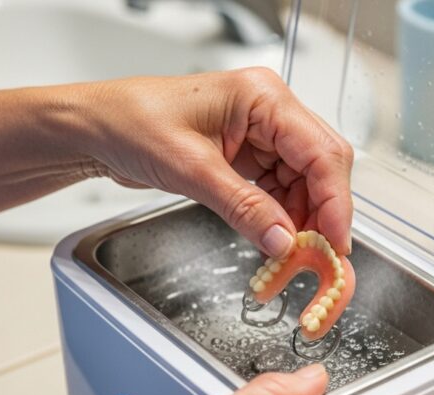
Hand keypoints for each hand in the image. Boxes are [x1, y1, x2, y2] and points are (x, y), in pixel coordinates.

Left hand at [65, 68, 354, 257]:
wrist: (98, 128)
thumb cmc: (132, 122)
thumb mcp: (190, 169)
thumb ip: (243, 207)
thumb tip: (284, 240)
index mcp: (263, 97)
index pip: (321, 152)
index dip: (335, 202)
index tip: (335, 243)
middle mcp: (269, 112)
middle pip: (321, 168)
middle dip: (322, 214)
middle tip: (318, 258)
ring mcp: (260, 134)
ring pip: (304, 184)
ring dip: (301, 221)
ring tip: (291, 258)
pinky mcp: (248, 156)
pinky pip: (279, 191)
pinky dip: (280, 219)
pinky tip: (274, 241)